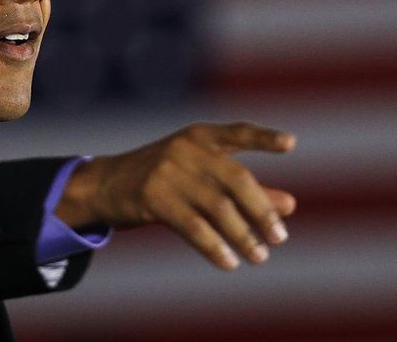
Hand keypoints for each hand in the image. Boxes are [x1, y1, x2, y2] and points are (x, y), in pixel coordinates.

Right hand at [56, 122, 296, 269]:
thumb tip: (291, 205)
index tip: (291, 144)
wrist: (105, 184)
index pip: (238, 133)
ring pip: (218, 208)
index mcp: (200, 136)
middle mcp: (186, 149)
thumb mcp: (201, 175)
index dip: (264, 138)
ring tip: (259, 257)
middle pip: (236, 180)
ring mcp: (168, 172)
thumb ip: (245, 189)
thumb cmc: (163, 179)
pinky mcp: (153, 197)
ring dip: (243, 236)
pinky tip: (229, 263)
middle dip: (262, 210)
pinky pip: (193, 227)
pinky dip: (215, 247)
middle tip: (280, 238)